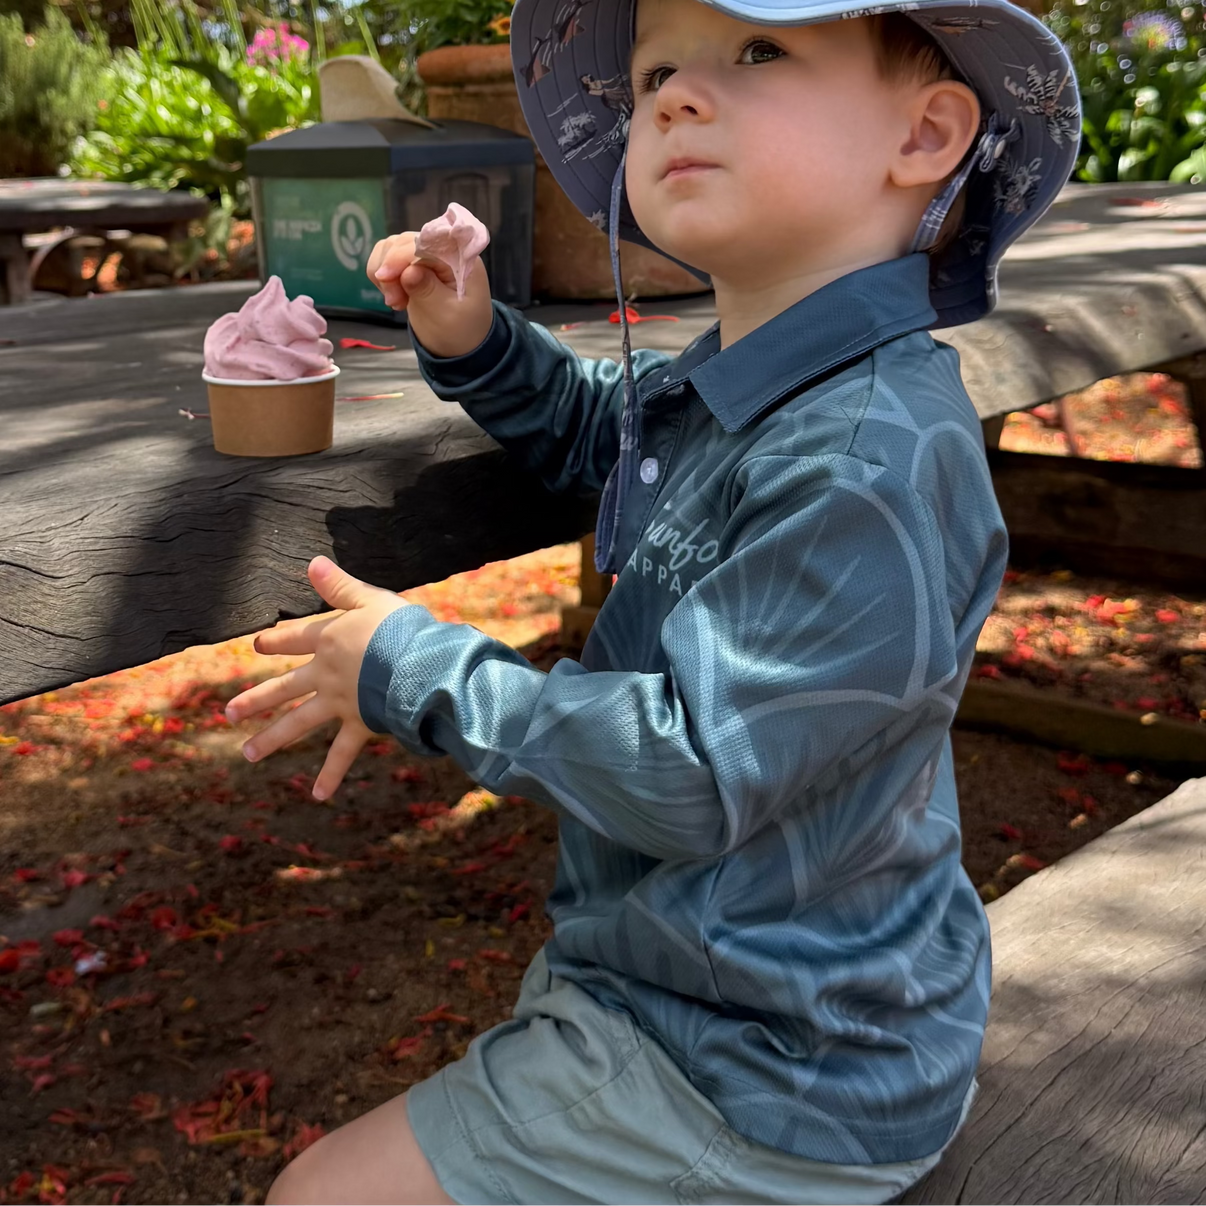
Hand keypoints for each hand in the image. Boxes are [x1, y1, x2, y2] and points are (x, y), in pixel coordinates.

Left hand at [225, 556, 407, 799]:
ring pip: (298, 722)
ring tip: (247, 754)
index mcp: (328, 641)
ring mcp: (339, 702)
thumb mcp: (369, 599)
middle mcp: (325, 674)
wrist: (415, 664)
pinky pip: (341, 753)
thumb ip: (340, 586)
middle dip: (255, 700)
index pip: (294, 640)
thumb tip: (312, 562)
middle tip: (229, 713)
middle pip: (283, 687)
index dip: (275, 641)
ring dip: (272, 739)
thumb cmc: (399, 628)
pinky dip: (330, 774)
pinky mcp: (360, 724)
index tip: (256, 646)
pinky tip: (317, 795)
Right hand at [366, 231, 493, 357]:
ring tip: (396, 301)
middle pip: (404, 242)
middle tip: (394, 301)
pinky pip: (386, 256)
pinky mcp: (412, 263)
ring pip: (391, 247)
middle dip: (391, 269)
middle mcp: (443, 249)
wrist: (461, 342)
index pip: (426, 243)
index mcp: (460, 258)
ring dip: (385, 274)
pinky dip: (383, 276)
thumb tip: (408, 271)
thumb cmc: (460, 330)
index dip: (402, 256)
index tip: (385, 277)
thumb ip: (427, 290)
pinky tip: (395, 296)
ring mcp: (426, 254)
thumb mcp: (446, 314)